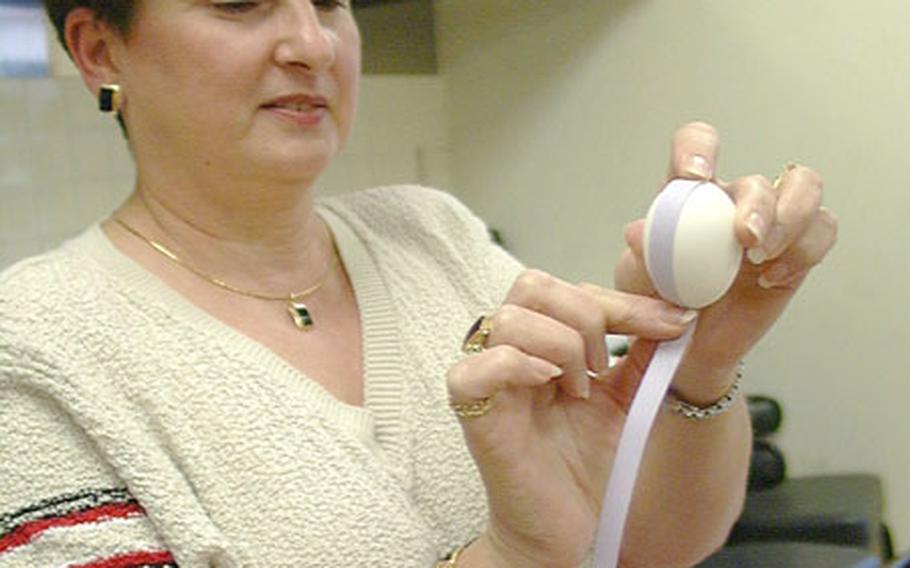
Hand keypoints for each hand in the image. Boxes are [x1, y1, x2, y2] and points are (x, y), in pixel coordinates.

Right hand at [447, 271, 696, 566]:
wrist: (563, 524)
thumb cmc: (581, 462)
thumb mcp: (623, 398)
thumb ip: (641, 355)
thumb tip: (676, 314)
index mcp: (541, 339)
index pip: (573, 290)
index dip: (625, 302)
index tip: (675, 321)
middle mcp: (508, 348)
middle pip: (533, 286)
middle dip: (586, 316)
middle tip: (604, 364)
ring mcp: (485, 375)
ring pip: (511, 319)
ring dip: (560, 347)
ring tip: (578, 389)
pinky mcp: (470, 408)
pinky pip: (480, 366)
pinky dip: (519, 366)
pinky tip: (550, 385)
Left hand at [615, 121, 837, 402]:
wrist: (687, 345)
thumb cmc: (660, 303)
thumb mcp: (636, 282)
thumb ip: (638, 257)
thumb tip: (639, 233)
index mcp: (690, 195)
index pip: (697, 143)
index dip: (699, 147)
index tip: (694, 176)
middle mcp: (732, 201)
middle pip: (757, 180)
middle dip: (757, 205)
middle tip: (745, 239)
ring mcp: (770, 223)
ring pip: (802, 188)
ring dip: (790, 219)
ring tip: (760, 257)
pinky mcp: (797, 250)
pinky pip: (820, 230)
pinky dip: (804, 250)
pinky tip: (772, 277)